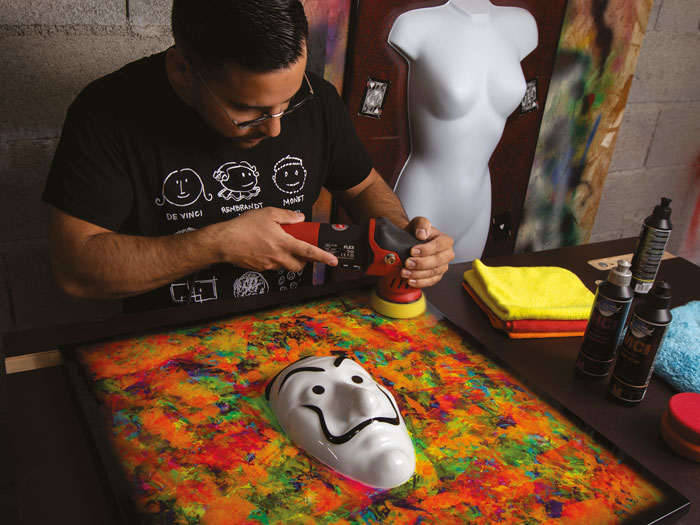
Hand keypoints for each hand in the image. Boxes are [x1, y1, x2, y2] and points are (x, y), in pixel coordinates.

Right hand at [210, 207, 337, 271]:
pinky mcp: (260, 268)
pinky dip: (274, 258)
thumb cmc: (243, 227)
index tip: (333, 261)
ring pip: (285, 266)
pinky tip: (264, 247)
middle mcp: (278, 257)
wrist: (223, 242)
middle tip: (301, 250)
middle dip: (304, 261)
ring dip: (287, 258)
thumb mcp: (268, 213)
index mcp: (283, 243)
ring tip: (277, 244)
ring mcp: (269, 265)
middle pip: (299, 266)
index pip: (309, 252)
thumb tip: (299, 218)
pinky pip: (272, 265)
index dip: (323, 257)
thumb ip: (287, 216)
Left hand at [401, 216, 453, 287]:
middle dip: (421, 264)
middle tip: (408, 262)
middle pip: (437, 261)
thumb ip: (422, 224)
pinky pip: (431, 281)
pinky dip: (420, 282)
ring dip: (418, 274)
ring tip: (405, 272)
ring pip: (433, 273)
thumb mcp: (418, 223)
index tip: (412, 251)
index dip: (426, 250)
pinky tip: (411, 281)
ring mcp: (443, 266)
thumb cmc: (417, 233)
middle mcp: (447, 254)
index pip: (439, 246)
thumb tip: (422, 232)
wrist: (412, 241)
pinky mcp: (437, 276)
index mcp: (445, 241)